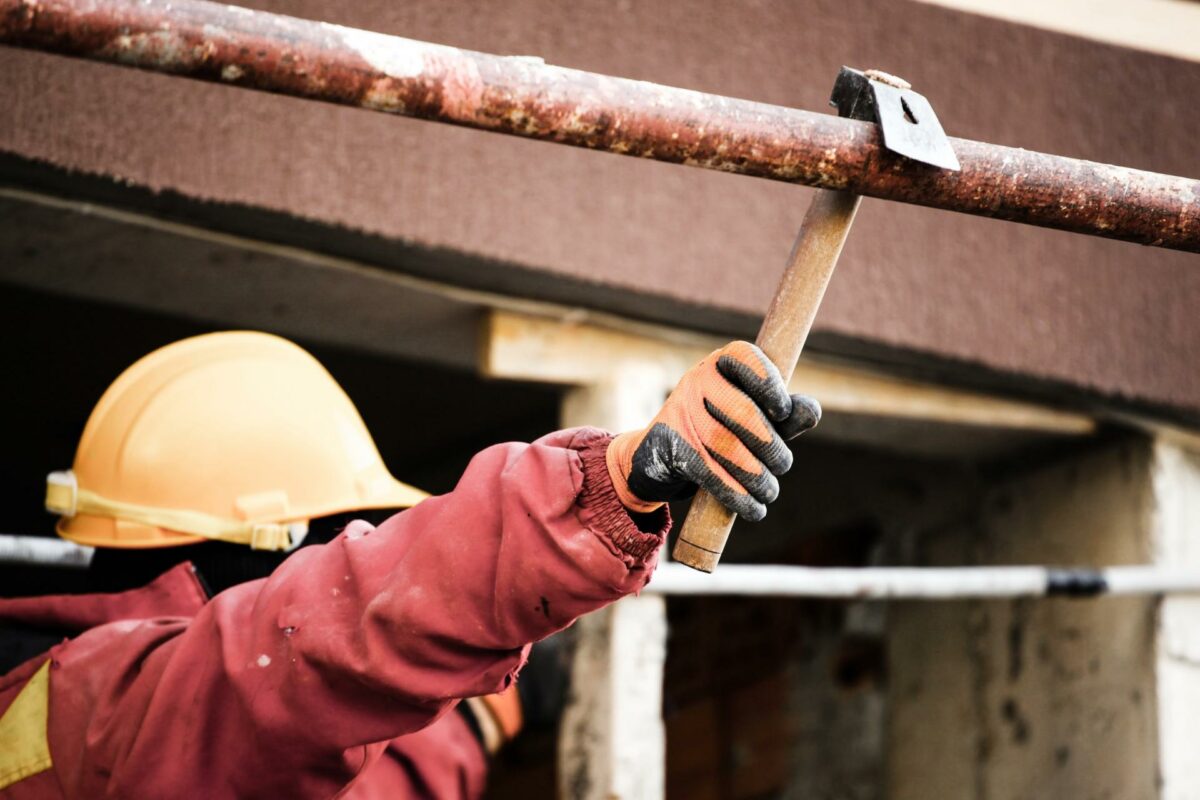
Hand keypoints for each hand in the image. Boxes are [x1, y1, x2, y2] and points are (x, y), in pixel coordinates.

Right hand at [606, 341, 819, 520]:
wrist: (659, 455)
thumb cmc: (718, 430)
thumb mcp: (754, 419)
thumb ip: (785, 415)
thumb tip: (812, 412)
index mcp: (722, 364)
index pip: (745, 358)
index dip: (768, 383)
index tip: (783, 412)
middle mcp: (696, 380)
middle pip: (741, 410)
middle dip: (770, 443)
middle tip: (784, 464)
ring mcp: (678, 411)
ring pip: (725, 444)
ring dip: (756, 475)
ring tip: (769, 491)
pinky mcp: (669, 444)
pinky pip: (707, 470)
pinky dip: (735, 493)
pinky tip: (754, 508)